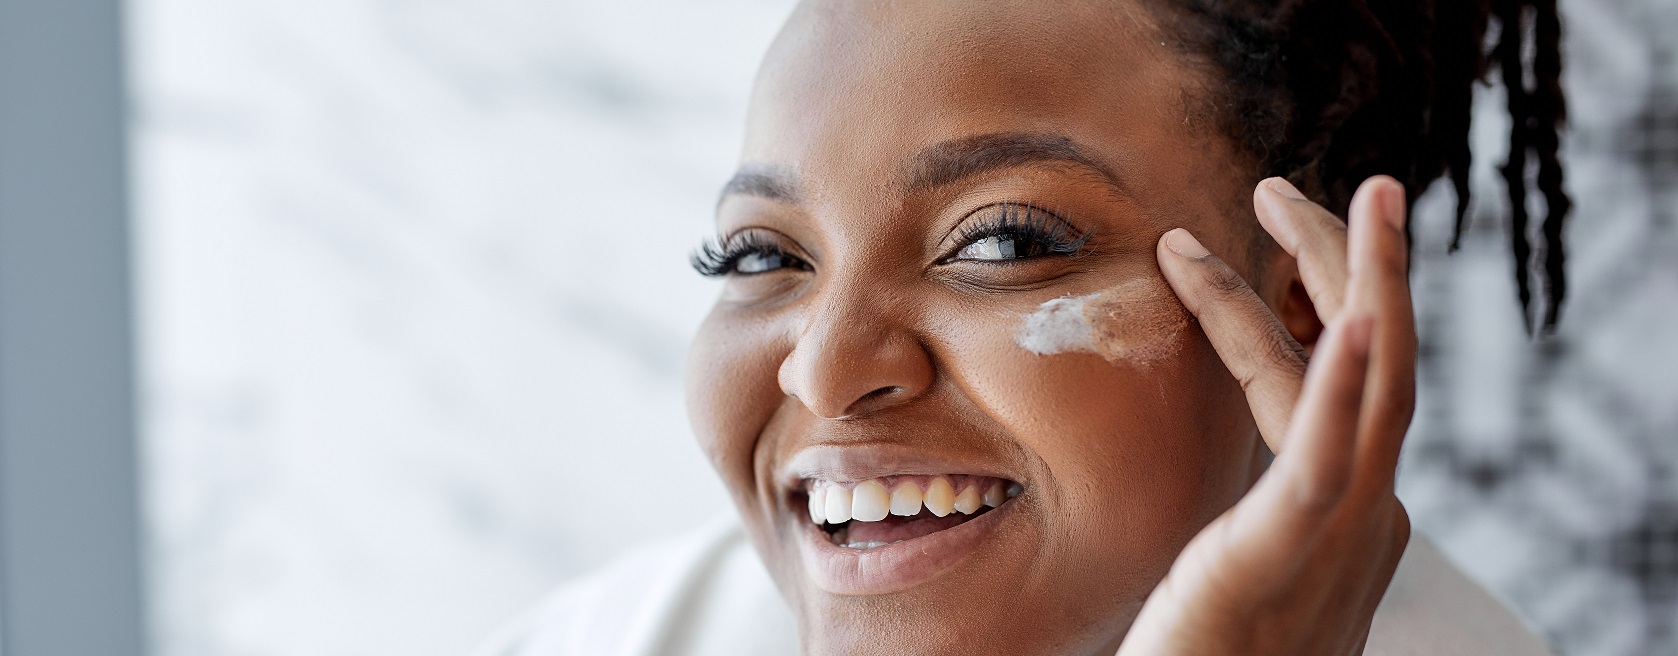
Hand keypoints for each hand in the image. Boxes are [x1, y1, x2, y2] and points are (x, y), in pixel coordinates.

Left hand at [1117, 176, 1416, 654]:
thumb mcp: (1233, 568)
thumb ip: (1250, 516)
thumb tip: (1235, 483)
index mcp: (1335, 514)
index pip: (1329, 383)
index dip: (1311, 305)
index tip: (1282, 240)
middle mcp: (1358, 517)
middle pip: (1369, 364)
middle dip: (1358, 267)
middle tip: (1340, 187)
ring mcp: (1336, 535)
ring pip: (1368, 384)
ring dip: (1366, 281)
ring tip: (1359, 199)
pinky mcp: (1289, 552)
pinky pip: (1326, 455)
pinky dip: (1347, 381)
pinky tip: (1360, 313)